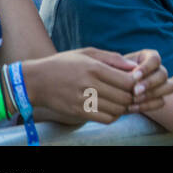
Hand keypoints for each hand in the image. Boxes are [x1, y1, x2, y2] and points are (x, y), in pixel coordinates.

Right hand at [24, 48, 172, 124]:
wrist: (35, 80)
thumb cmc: (64, 63)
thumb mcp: (87, 53)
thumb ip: (112, 58)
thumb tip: (134, 66)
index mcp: (94, 67)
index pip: (127, 80)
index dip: (137, 83)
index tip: (138, 81)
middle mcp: (89, 84)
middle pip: (124, 96)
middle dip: (134, 96)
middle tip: (134, 92)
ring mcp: (82, 100)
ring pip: (116, 110)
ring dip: (125, 107)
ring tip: (123, 100)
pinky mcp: (77, 112)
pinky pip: (104, 119)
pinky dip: (113, 115)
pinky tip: (112, 108)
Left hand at [107, 49, 172, 112]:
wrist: (103, 88)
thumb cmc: (104, 72)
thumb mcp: (108, 63)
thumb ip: (117, 62)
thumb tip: (132, 67)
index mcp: (148, 57)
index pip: (155, 59)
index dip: (147, 68)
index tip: (134, 75)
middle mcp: (157, 70)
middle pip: (163, 74)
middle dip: (150, 83)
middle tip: (135, 91)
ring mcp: (160, 85)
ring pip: (169, 87)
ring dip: (152, 94)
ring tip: (134, 99)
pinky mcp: (157, 98)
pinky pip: (161, 102)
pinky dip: (148, 106)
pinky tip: (131, 108)